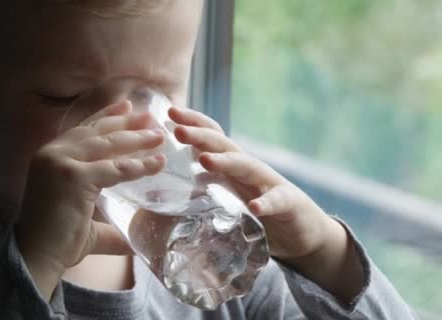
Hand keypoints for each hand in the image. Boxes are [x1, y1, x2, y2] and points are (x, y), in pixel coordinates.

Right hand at [15, 101, 164, 299]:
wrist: (35, 257)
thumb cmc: (56, 241)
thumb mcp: (81, 216)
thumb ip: (106, 218)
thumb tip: (133, 235)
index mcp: (49, 156)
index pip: (82, 129)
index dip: (106, 117)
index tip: (127, 107)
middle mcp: (52, 153)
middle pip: (97, 132)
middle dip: (126, 123)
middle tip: (150, 117)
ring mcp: (61, 162)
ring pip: (107, 146)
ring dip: (136, 139)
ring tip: (159, 137)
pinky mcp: (73, 177)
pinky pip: (115, 168)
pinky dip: (139, 166)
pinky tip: (157, 163)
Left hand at [169, 107, 362, 302]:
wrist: (304, 230)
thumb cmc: (263, 209)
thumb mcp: (234, 192)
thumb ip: (213, 180)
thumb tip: (184, 174)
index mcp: (234, 165)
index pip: (213, 137)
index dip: (194, 123)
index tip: (170, 112)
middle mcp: (250, 168)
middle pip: (224, 146)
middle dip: (201, 136)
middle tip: (178, 130)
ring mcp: (270, 184)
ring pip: (246, 166)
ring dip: (225, 162)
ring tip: (204, 160)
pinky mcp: (289, 204)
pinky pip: (277, 201)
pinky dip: (266, 202)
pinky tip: (256, 207)